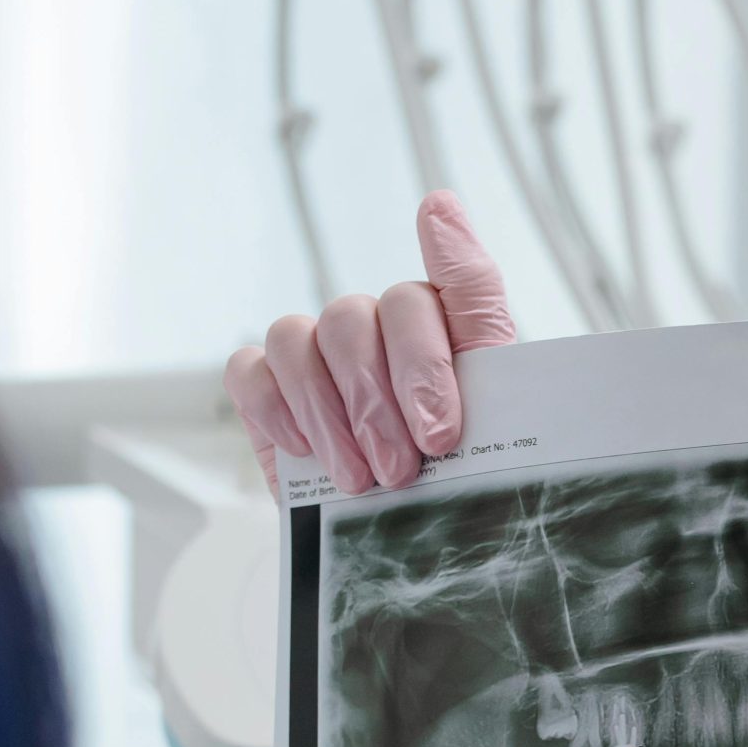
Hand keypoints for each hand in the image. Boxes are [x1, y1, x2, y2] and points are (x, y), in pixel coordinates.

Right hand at [224, 192, 514, 497]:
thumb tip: (440, 201)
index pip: (425, 294)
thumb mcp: (498, 407)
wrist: (412, 544)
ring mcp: (316, 355)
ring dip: (328, 414)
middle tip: (402, 470)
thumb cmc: (459, 472)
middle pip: (352, 318)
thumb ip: (474, 301)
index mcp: (437, 322)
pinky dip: (276, 409)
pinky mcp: (269, 391)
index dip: (426, 357)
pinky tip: (306, 452)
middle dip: (377, 404)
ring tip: (360, 479)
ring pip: (296, 340)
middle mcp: (372, 327)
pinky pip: (249, 372)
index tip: (440, 429)